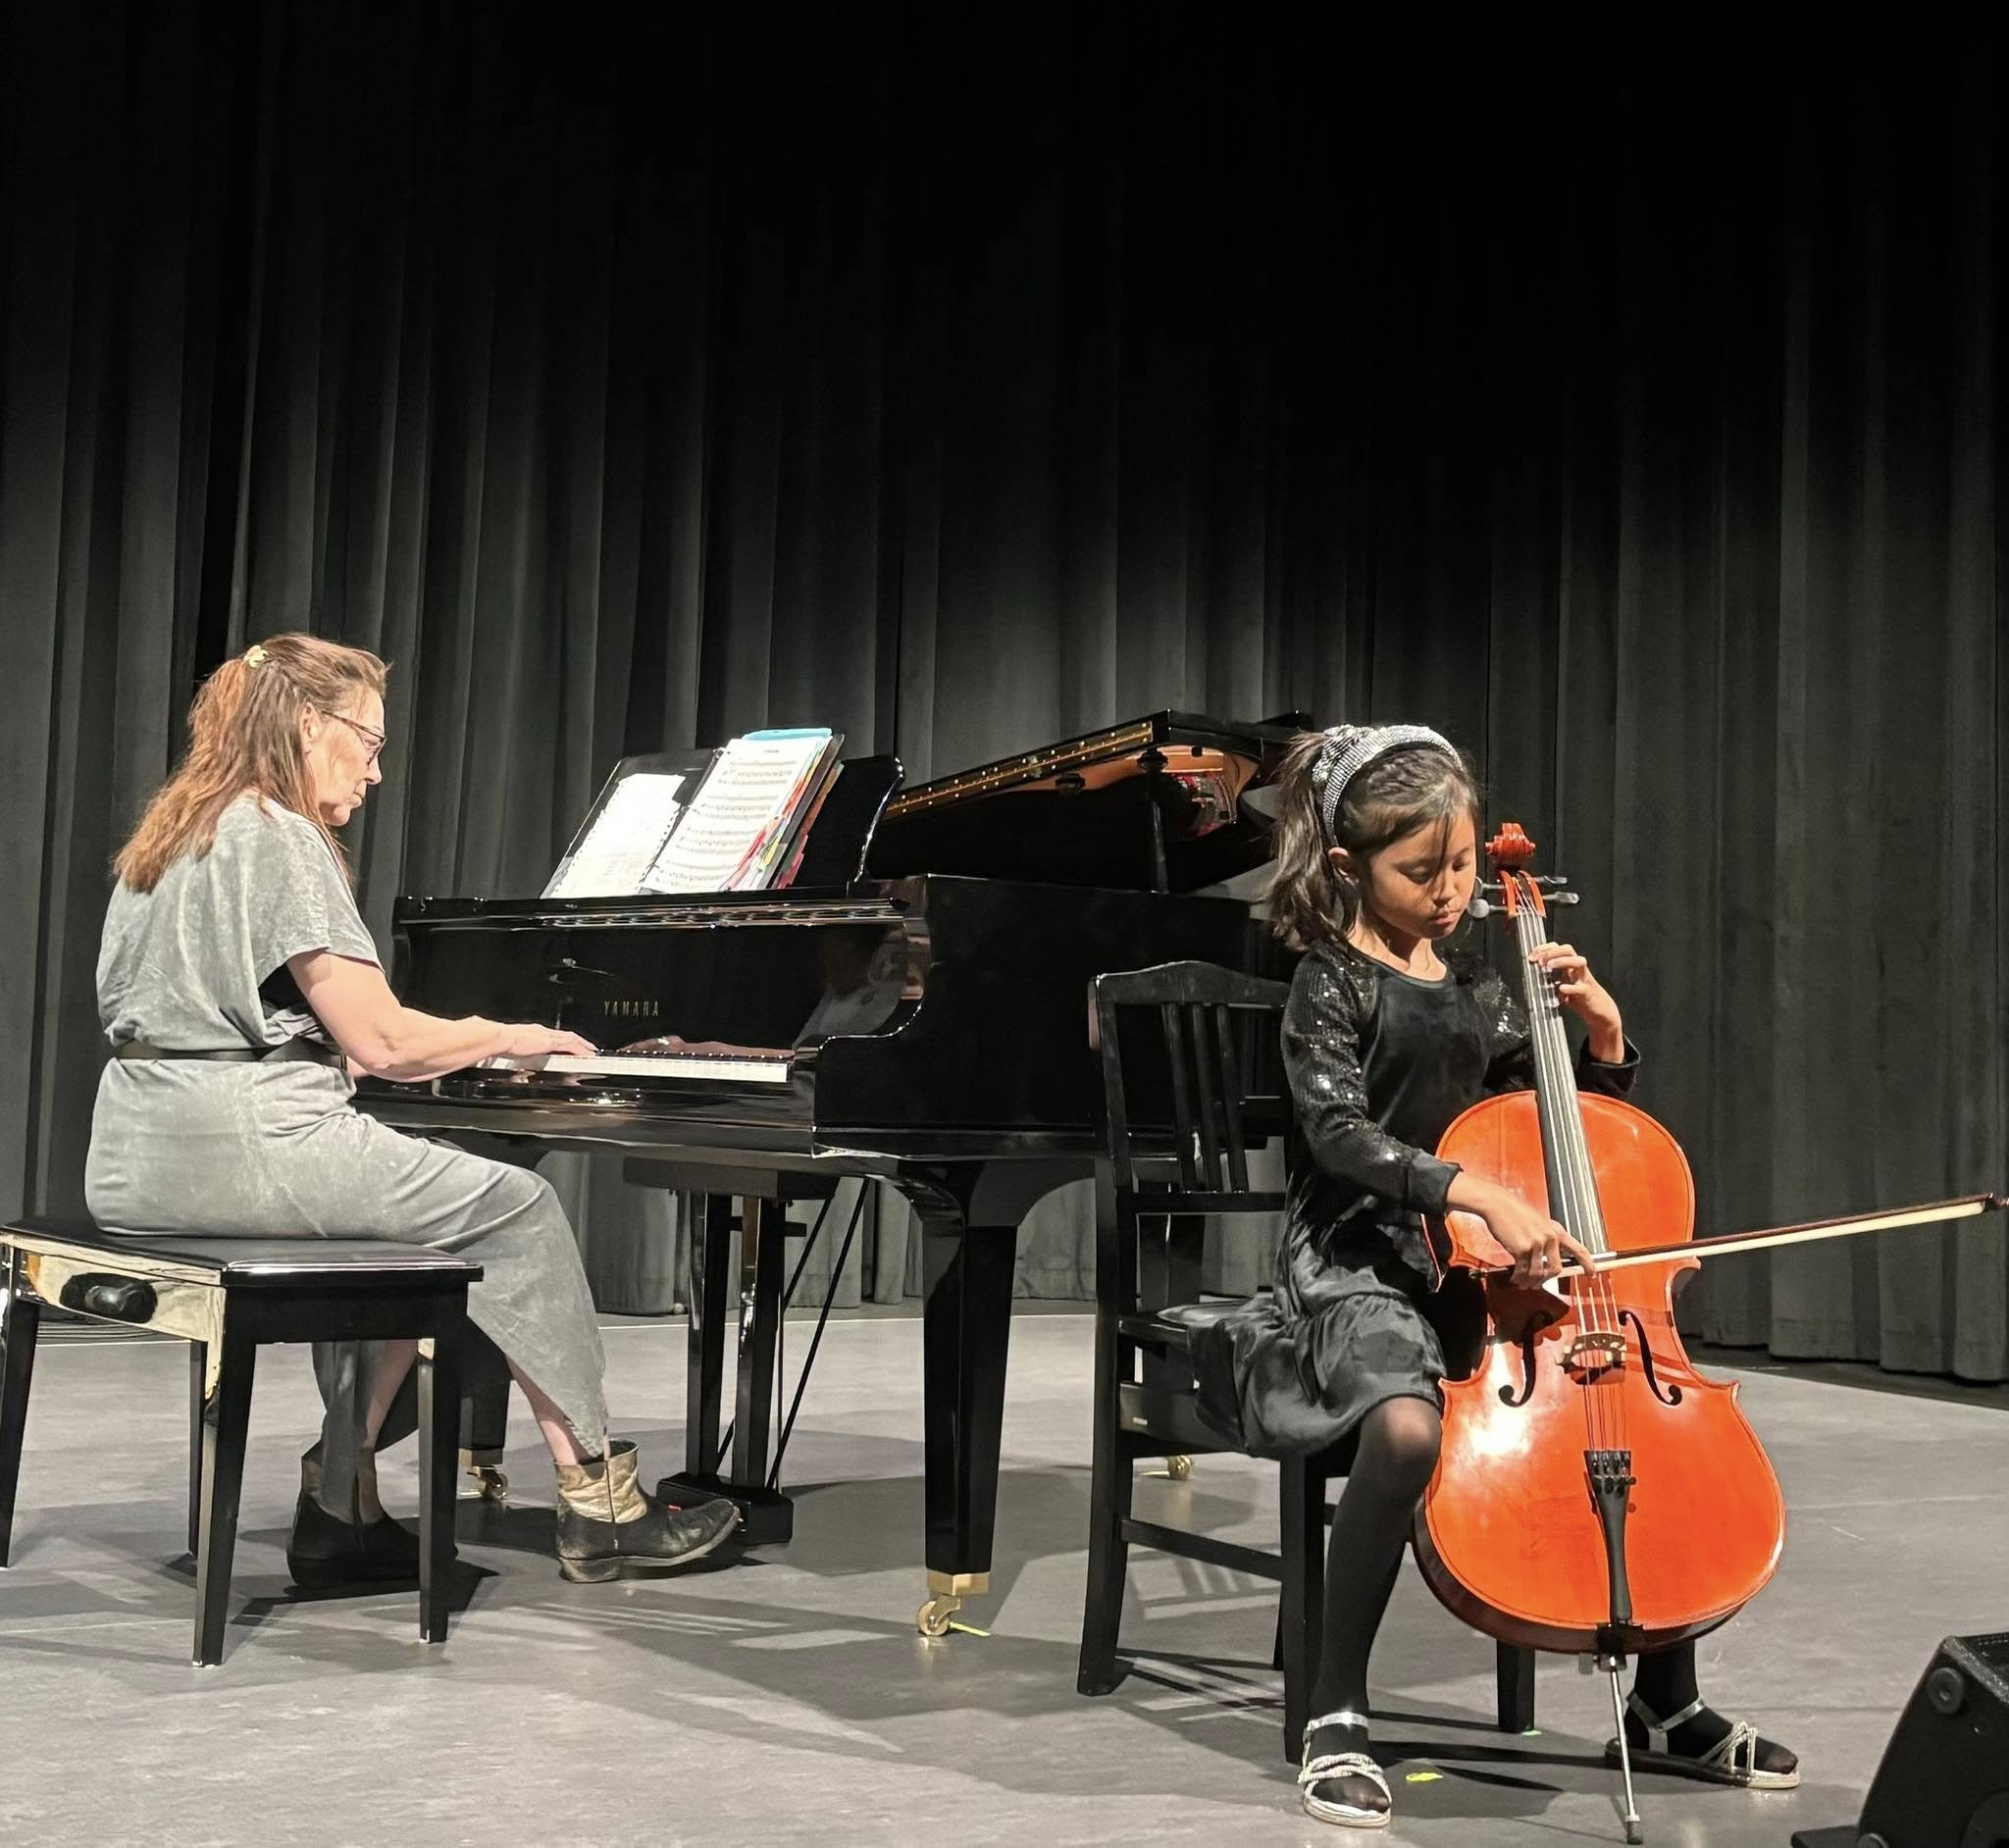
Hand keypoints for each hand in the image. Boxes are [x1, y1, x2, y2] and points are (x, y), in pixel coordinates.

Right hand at [495, 1023, 598, 1059]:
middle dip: (578, 1041)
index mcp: (533, 1033)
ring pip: (571, 1038)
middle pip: (565, 1035)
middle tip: (588, 1046)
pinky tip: (586, 1054)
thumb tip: (517, 1074)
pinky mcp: (550, 1042)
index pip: (553, 1036)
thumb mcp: (512, 1052)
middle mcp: (542, 1032)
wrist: (499, 1038)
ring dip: (583, 1044)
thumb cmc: (501, 1044)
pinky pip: (570, 1045)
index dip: (563, 1040)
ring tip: (591, 1050)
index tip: (570, 1045)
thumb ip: (518, 1060)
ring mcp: (547, 1036)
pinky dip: (580, 1049)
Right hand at [1461, 1178, 1599, 1284]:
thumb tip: (1546, 1257)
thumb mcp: (1538, 1222)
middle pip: (1556, 1269)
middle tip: (1538, 1284)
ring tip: (1523, 1284)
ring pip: (1538, 1273)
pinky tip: (1515, 1278)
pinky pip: (1523, 1271)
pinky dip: (1519, 1278)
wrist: (1498, 1204)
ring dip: (1530, 1282)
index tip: (1592, 1274)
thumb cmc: (1514, 1211)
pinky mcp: (1521, 1249)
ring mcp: (1536, 1244)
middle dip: (1546, 1280)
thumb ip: (1545, 1237)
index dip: (1588, 1264)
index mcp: (1556, 1230)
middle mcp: (1549, 1237)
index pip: (1579, 1249)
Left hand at [1528, 941, 1623, 1059]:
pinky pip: (1581, 988)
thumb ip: (1550, 979)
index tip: (1532, 955)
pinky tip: (1561, 988)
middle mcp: (1577, 969)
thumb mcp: (1562, 985)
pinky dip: (1570, 987)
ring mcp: (1584, 979)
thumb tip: (1531, 975)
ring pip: (1579, 962)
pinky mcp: (1588, 992)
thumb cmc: (1580, 997)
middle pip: (1568, 950)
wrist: (1600, 1011)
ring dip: (1562, 961)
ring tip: (1548, 966)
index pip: (1558, 948)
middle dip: (1552, 952)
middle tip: (1539, 961)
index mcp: (1570, 966)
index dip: (1545, 948)